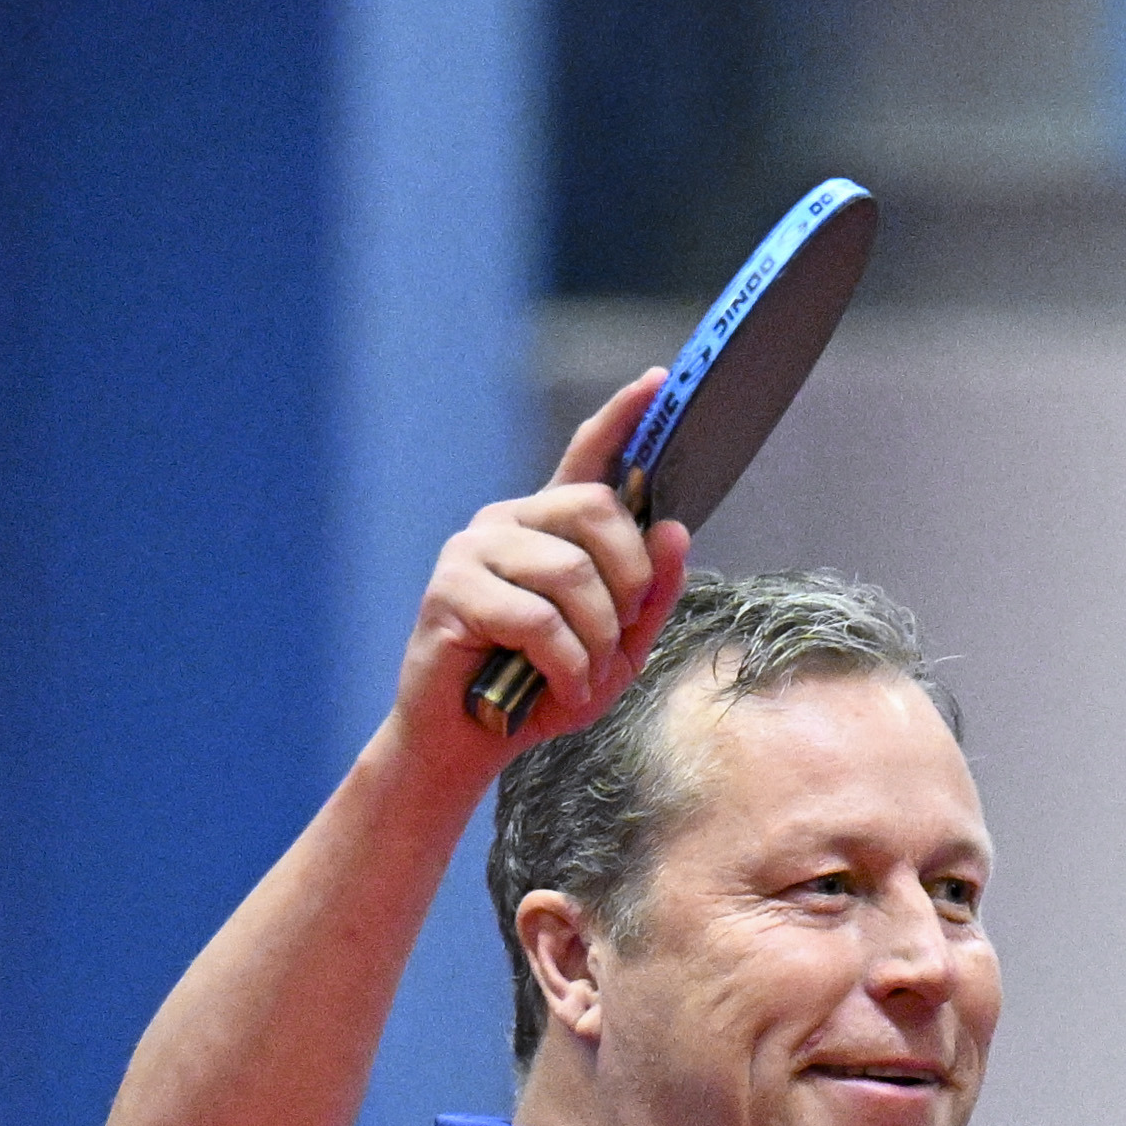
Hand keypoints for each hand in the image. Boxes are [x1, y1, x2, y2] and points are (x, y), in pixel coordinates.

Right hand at [394, 367, 696, 765]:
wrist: (470, 744)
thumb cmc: (543, 692)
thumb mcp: (618, 650)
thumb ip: (652, 595)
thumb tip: (674, 530)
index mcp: (551, 528)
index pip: (588, 456)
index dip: (622, 417)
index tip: (657, 380)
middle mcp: (509, 522)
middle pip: (596, 511)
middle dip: (629, 581)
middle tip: (620, 635)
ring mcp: (474, 550)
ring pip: (571, 573)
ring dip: (596, 641)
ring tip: (580, 678)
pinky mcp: (451, 591)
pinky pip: (537, 620)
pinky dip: (564, 666)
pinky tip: (557, 690)